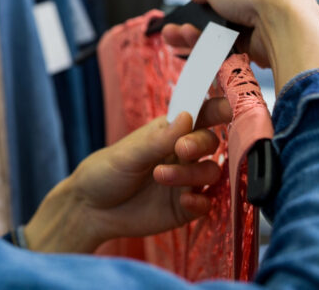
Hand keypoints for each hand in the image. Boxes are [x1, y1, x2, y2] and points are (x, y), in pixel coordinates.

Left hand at [24, 98, 230, 253]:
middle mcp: (181, 154)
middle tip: (180, 150)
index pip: (199, 115)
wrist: (91, 210)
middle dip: (200, 144)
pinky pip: (207, 203)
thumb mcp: (127, 154)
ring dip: (193, 174)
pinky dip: (201, 201)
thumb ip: (158, 139)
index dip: (217, 109)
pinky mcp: (185, 207)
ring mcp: (185, 180)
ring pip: (210, 172)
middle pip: (210, 143)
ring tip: (161, 177)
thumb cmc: (105, 173)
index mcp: (167, 132)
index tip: (227, 108)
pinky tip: (186, 201)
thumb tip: (188, 116)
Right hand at [176, 0, 318, 92]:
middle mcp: (261, 6)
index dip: (206, 0)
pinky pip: (229, 53)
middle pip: (218, 19)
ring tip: (174, 37)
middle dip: (191, 25)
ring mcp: (260, 30)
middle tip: (171, 31)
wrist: (283, 22)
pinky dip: (210, 52)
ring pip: (220, 37)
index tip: (189, 8)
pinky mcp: (259, 52)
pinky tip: (194, 49)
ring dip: (194, 37)